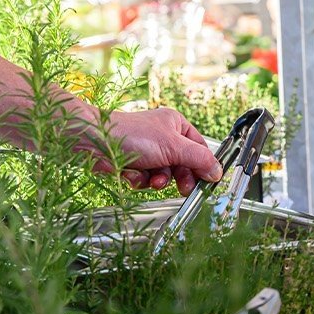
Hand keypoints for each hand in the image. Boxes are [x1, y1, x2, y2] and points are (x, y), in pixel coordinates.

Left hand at [102, 108, 221, 194]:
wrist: (95, 142)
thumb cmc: (133, 135)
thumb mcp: (173, 146)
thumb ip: (199, 159)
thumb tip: (218, 171)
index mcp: (175, 125)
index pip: (199, 148)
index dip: (204, 165)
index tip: (208, 182)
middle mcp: (163, 137)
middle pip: (183, 164)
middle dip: (180, 177)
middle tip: (184, 188)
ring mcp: (148, 151)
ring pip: (164, 175)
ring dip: (159, 180)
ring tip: (153, 179)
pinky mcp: (134, 164)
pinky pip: (146, 179)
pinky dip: (141, 180)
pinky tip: (133, 174)